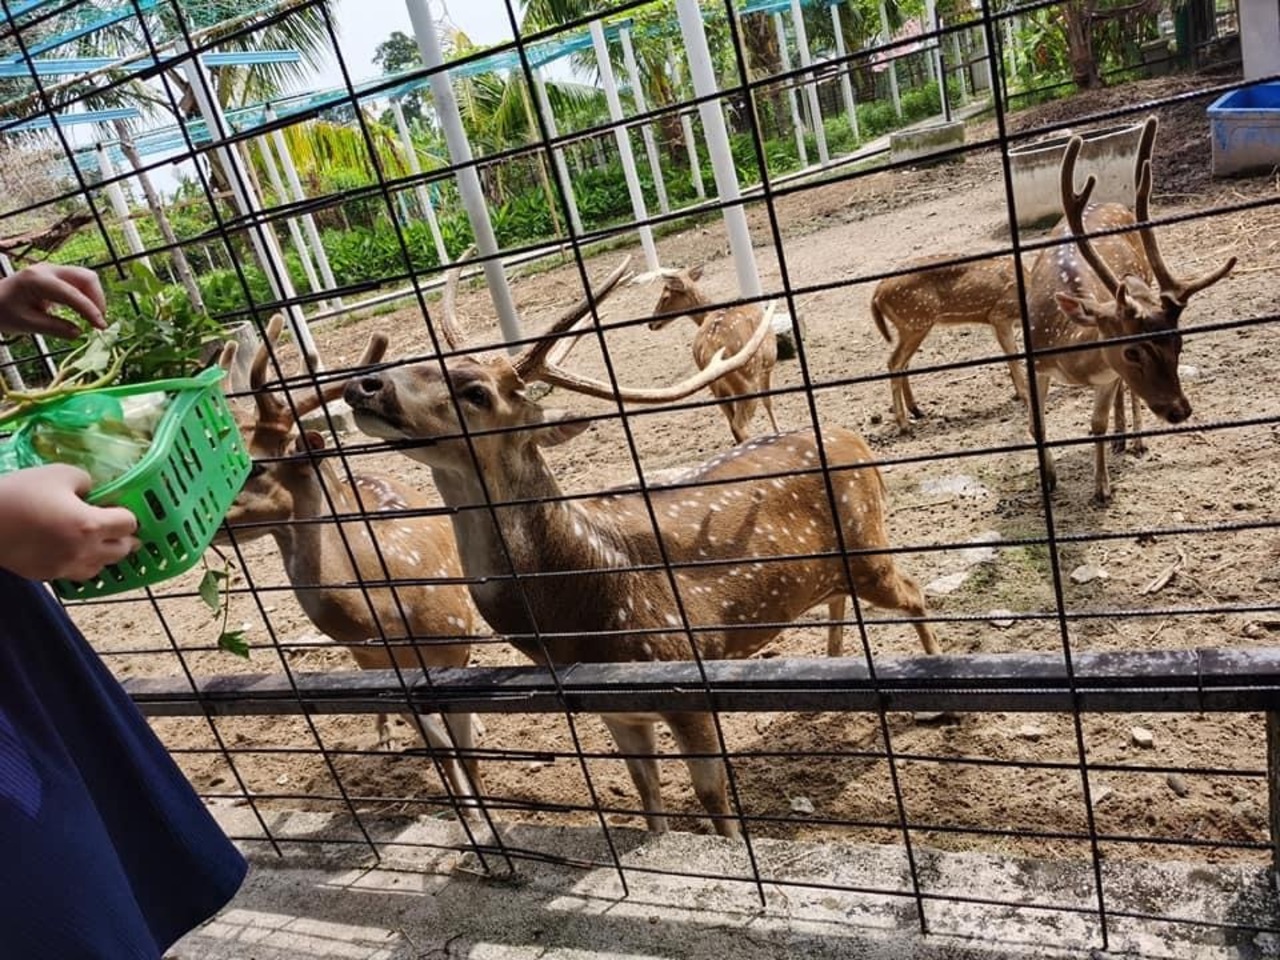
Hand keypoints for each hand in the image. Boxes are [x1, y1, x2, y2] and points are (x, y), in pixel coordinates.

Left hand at [0, 263, 105, 338]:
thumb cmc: (3, 312)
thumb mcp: (26, 324)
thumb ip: (53, 328)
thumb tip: (78, 333)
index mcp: (37, 280)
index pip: (72, 293)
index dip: (90, 310)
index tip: (101, 327)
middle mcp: (48, 270)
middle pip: (86, 277)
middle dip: (97, 299)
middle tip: (98, 322)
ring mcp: (53, 271)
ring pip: (85, 278)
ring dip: (94, 298)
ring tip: (92, 318)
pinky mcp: (56, 276)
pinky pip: (79, 282)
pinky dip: (87, 296)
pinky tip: (84, 312)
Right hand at [0, 464, 139, 581]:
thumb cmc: (20, 493)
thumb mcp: (59, 474)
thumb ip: (86, 482)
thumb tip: (92, 493)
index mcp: (91, 526)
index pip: (129, 524)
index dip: (128, 514)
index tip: (121, 508)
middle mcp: (84, 552)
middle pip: (122, 551)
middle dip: (125, 538)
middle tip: (120, 529)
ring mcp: (64, 567)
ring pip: (100, 567)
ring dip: (105, 555)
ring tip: (100, 543)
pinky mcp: (45, 575)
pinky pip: (75, 574)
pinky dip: (81, 564)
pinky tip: (74, 552)